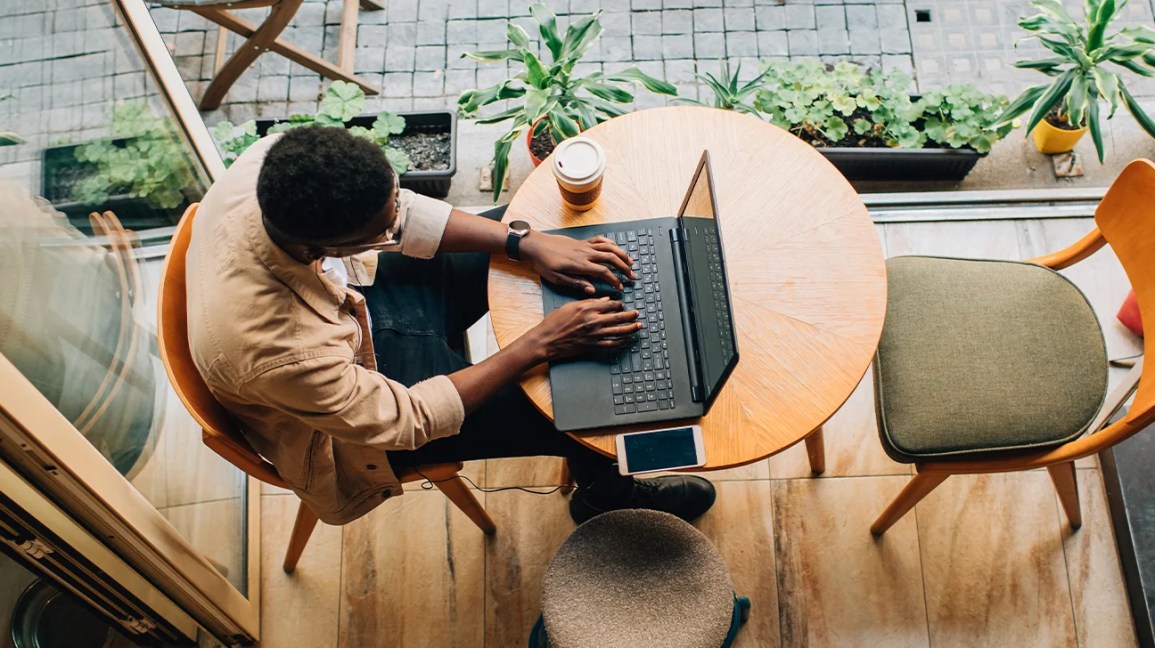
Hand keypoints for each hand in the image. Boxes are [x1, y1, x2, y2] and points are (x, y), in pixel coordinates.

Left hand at [520, 233, 635, 293]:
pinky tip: (616, 248)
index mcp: (580, 265)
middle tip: (632, 276)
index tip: (621, 287)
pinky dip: (610, 243)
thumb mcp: (557, 278)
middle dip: (624, 268)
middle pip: (611, 258)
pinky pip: (600, 240)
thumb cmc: (544, 263)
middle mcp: (585, 253)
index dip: (615, 280)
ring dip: (622, 254)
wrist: (536, 245)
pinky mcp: (582, 241)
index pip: (604, 272)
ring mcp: (585, 246)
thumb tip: (592, 290)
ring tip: (630, 262)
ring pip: (609, 247)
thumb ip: (576, 283)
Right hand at [524, 298, 640, 360]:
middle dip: (630, 315)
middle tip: (637, 313)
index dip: (618, 304)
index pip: (609, 304)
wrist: (546, 340)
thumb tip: (605, 300)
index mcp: (587, 308)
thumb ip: (588, 302)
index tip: (622, 305)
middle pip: (618, 317)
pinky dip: (621, 342)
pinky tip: (627, 340)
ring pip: (618, 331)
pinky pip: (611, 344)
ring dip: (631, 328)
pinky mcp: (592, 345)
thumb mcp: (570, 306)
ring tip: (639, 326)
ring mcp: (594, 334)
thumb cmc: (554, 322)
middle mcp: (593, 321)